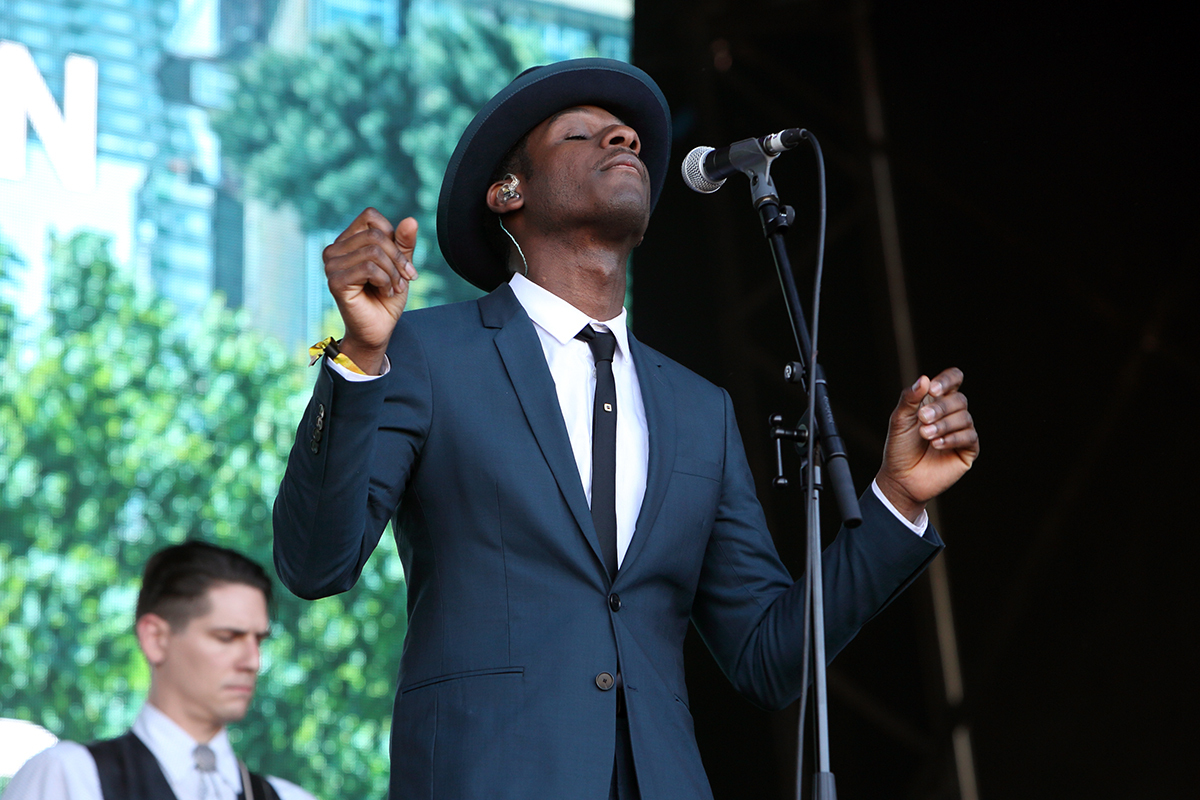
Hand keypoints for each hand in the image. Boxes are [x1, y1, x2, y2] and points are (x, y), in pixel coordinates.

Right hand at [323, 208, 418, 374]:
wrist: (378, 329)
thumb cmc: (386, 297)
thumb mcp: (399, 266)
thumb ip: (403, 243)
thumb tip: (411, 220)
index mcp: (347, 241)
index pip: (370, 216)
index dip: (392, 236)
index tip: (403, 262)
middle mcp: (334, 249)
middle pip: (375, 235)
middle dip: (397, 258)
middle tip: (405, 279)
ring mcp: (331, 265)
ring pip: (373, 251)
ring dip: (392, 273)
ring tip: (393, 288)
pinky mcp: (335, 281)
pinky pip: (369, 268)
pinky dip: (385, 281)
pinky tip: (384, 292)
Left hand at [876, 368, 978, 521]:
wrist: (901, 478)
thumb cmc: (900, 448)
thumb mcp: (900, 420)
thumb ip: (910, 398)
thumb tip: (924, 379)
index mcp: (936, 401)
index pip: (953, 379)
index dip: (948, 380)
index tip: (933, 389)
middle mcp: (951, 414)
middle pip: (959, 399)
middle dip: (940, 408)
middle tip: (922, 419)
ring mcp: (962, 431)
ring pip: (965, 417)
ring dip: (943, 425)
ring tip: (926, 435)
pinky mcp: (968, 450)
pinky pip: (969, 436)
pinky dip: (952, 438)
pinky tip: (936, 445)